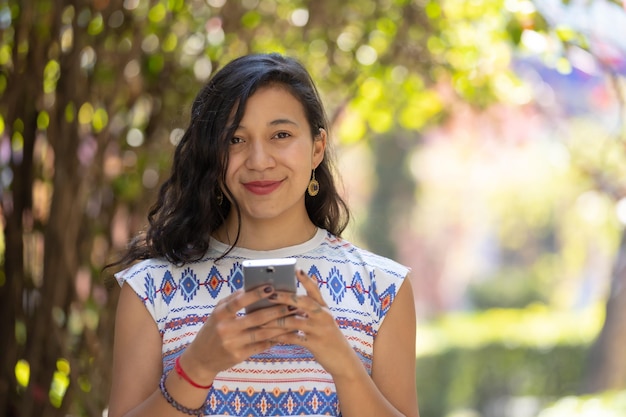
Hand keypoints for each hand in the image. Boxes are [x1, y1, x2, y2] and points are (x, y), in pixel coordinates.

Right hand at [180, 285, 296, 384]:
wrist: (201, 359)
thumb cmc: (212, 330)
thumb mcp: (216, 313)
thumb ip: (232, 301)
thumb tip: (252, 287)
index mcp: (220, 314)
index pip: (239, 301)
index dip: (255, 294)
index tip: (271, 287)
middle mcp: (226, 329)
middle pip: (256, 318)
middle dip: (277, 310)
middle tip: (293, 303)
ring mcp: (233, 344)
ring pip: (262, 333)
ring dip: (281, 325)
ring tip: (295, 318)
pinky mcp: (239, 356)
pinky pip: (261, 345)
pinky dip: (275, 339)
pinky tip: (287, 333)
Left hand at [261, 269, 359, 377]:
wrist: (343, 359)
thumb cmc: (328, 336)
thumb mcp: (324, 318)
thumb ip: (312, 306)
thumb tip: (302, 289)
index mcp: (323, 308)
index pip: (315, 290)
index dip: (306, 280)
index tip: (297, 269)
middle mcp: (323, 315)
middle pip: (303, 302)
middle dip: (285, 298)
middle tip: (270, 294)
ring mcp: (320, 329)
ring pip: (295, 321)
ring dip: (276, 320)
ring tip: (261, 320)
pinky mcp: (316, 343)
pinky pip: (294, 338)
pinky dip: (280, 337)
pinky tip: (269, 336)